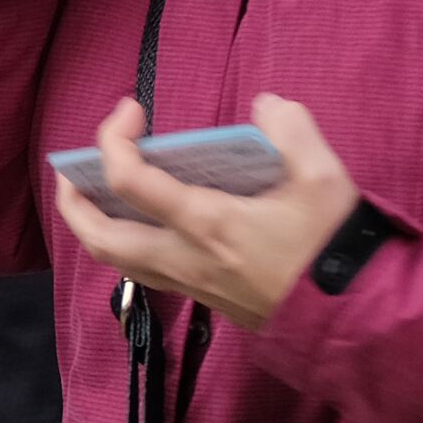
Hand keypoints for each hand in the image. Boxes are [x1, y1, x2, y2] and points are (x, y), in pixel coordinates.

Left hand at [55, 94, 359, 330]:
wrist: (350, 315)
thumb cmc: (331, 243)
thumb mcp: (321, 174)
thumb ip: (290, 127)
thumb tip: (264, 107)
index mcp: (207, 223)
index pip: (130, 182)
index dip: (113, 139)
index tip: (131, 109)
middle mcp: (186, 257)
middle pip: (101, 238)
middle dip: (73, 201)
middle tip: (71, 165)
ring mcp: (192, 283)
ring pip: (118, 261)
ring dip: (93, 225)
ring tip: (93, 191)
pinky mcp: (204, 297)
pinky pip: (144, 271)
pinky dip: (125, 242)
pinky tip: (142, 220)